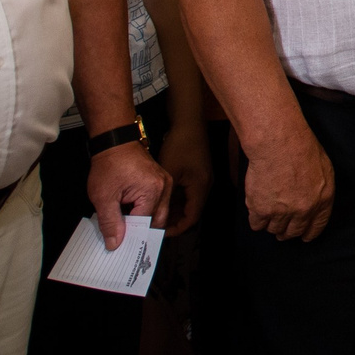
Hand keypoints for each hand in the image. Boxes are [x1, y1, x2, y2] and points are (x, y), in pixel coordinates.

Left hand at [84, 140, 173, 249]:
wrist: (114, 141)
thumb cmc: (110, 163)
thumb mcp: (103, 196)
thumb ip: (110, 222)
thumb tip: (115, 243)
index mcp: (153, 191)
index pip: (144, 224)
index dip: (129, 235)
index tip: (117, 244)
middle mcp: (164, 188)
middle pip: (157, 221)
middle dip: (140, 230)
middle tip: (123, 238)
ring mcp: (164, 183)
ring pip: (158, 213)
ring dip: (142, 220)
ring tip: (124, 222)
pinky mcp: (160, 181)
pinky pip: (156, 202)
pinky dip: (143, 210)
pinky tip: (129, 211)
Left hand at [159, 119, 211, 234]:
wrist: (188, 121)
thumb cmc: (180, 143)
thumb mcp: (167, 171)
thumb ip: (160, 195)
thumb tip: (149, 214)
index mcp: (200, 187)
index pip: (190, 218)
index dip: (175, 229)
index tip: (157, 233)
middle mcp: (204, 185)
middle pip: (189, 212)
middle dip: (171, 221)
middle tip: (151, 227)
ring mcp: (201, 179)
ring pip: (186, 203)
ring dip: (171, 210)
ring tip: (151, 216)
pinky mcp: (196, 173)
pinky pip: (186, 193)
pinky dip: (173, 199)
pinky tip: (157, 199)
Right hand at [244, 133, 335, 242]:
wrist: (279, 143)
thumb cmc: (301, 148)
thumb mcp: (324, 167)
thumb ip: (321, 189)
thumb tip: (315, 201)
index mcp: (323, 199)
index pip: (317, 226)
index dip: (309, 233)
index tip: (304, 237)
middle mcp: (304, 210)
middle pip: (294, 231)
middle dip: (287, 232)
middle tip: (281, 229)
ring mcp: (282, 212)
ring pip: (275, 229)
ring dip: (272, 224)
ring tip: (269, 214)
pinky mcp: (261, 210)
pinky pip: (257, 225)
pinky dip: (256, 220)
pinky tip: (257, 211)